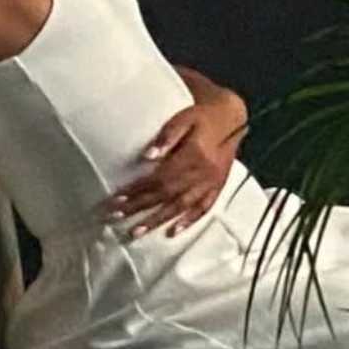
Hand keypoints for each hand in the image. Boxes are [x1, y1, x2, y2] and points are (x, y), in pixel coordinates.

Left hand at [105, 91, 243, 237]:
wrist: (233, 116)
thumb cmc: (203, 115)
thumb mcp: (185, 117)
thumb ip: (167, 136)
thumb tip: (146, 156)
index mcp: (194, 154)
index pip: (159, 178)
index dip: (136, 190)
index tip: (115, 199)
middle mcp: (204, 172)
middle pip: (166, 195)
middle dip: (139, 208)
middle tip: (115, 219)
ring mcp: (212, 182)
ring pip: (182, 205)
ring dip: (158, 220)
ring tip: (136, 233)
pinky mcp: (218, 186)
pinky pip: (204, 207)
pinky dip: (189, 221)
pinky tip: (173, 232)